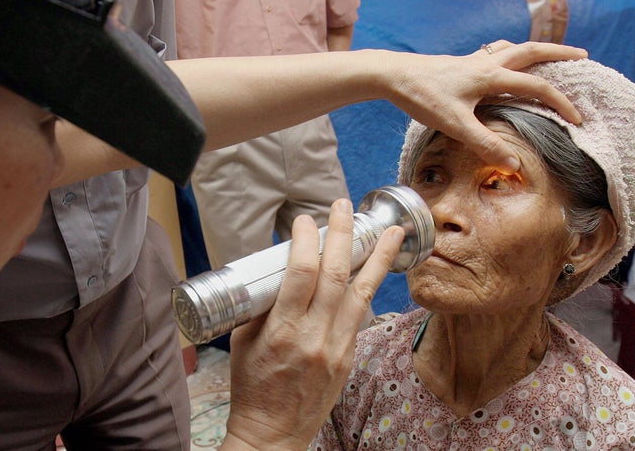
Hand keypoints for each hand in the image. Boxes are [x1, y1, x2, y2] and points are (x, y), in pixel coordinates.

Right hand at [221, 198, 404, 449]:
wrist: (273, 432)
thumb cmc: (252, 387)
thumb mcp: (243, 342)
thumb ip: (261, 305)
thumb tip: (276, 271)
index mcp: (282, 330)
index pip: (301, 271)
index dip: (306, 239)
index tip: (304, 221)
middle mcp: (314, 335)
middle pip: (335, 273)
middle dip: (342, 233)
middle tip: (344, 206)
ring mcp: (337, 347)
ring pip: (362, 291)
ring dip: (378, 256)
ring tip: (391, 229)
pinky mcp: (349, 356)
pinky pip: (362, 314)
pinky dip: (370, 286)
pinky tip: (379, 267)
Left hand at [377, 40, 587, 172]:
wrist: (393, 75)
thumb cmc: (423, 97)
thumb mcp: (455, 125)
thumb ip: (485, 144)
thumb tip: (514, 163)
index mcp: (491, 76)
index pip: (537, 86)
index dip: (560, 103)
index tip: (577, 118)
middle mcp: (486, 63)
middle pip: (531, 51)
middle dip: (559, 53)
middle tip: (582, 56)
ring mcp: (472, 60)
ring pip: (512, 48)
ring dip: (534, 50)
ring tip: (547, 54)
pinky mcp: (460, 63)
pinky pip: (493, 53)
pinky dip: (508, 54)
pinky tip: (501, 62)